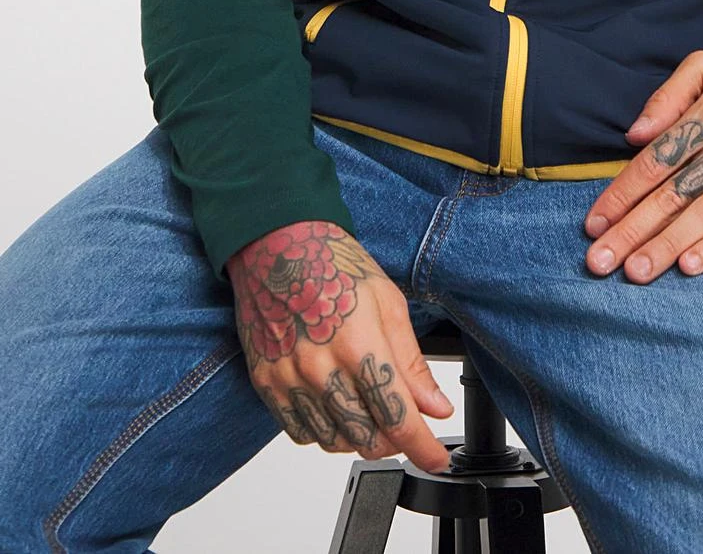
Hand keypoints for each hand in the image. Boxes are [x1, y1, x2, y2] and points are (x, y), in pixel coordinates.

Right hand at [227, 220, 454, 471]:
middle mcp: (321, 367)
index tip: (436, 459)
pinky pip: (299, 433)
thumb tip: (435, 406)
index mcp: (359, 343)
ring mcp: (290, 378)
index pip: (398, 418)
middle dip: (393, 441)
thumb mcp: (387, 301)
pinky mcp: (267, 382)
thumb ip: (411, 362)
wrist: (275, 244)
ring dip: (358, 437)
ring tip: (366, 408)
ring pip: (333, 442)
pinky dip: (323, 431)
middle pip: (366, 438)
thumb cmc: (332, 262)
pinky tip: (333, 406)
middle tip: (400, 422)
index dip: (423, 448)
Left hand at [581, 53, 702, 282]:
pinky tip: (690, 266)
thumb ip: (667, 96)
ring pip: (702, 214)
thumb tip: (633, 134)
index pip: (654, 161)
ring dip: (666, 246)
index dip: (621, 193)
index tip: (593, 223)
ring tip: (636, 272)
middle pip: (671, 194)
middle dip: (631, 230)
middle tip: (599, 261)